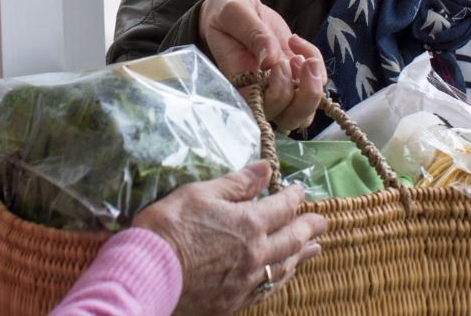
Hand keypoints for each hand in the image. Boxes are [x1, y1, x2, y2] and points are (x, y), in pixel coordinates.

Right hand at [132, 162, 326, 314]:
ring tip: (314, 247)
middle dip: (308, 227)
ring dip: (302, 254)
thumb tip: (265, 168)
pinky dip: (282, 278)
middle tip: (323, 221)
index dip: (293, 197)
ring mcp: (248, 281)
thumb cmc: (169, 227)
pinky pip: (269, 289)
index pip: (282, 207)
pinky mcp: (235, 301)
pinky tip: (284, 275)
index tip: (300, 191)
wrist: (148, 274)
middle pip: (292, 239)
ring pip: (285, 266)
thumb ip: (236, 184)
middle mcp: (257, 254)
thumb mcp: (199, 194)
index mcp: (249, 223)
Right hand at [198, 0, 325, 129]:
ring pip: (306, 111)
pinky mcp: (295, 74)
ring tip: (305, 58)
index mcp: (239, 83)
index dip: (278, 95)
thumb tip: (270, 60)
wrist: (237, 8)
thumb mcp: (234, 13)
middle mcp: (261, 92)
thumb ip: (252, 33)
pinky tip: (296, 42)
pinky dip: (315, 61)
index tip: (278, 63)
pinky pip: (317, 81)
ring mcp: (281, 86)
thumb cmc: (227, 12)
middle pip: (290, 118)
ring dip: (314, 86)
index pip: (262, 109)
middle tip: (297, 60)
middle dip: (304, 96)